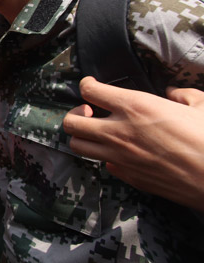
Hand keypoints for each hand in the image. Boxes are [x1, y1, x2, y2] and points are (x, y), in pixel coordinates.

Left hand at [63, 76, 203, 211]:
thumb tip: (174, 93)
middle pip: (72, 122)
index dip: (87, 85)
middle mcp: (120, 132)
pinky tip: (120, 152)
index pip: (89, 91)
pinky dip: (106, 157)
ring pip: (78, 146)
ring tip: (97, 132)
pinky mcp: (128, 177)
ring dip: (83, 136)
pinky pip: (104, 164)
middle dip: (75, 114)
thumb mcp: (201, 105)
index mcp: (135, 107)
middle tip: (89, 111)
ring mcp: (120, 157)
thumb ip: (182, 95)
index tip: (91, 86)